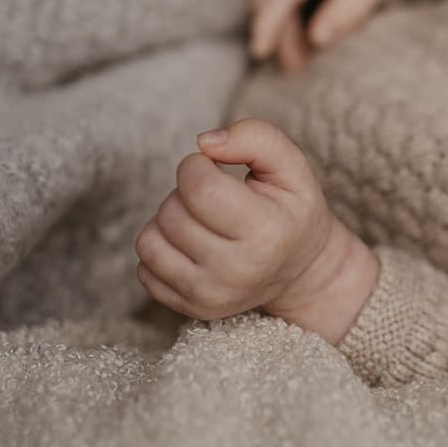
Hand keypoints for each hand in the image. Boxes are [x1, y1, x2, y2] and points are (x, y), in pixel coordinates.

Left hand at [135, 117, 340, 324]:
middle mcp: (239, 270)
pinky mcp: (193, 308)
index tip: (214, 168)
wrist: (303, 271)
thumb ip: (256, 137)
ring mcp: (214, 295)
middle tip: (215, 199)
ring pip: (149, 242)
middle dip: (184, 194)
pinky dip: (163, 250)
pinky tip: (192, 247)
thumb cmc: (292, 210)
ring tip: (201, 222)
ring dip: (169, 221)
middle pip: (172, 214)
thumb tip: (204, 143)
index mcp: (267, 232)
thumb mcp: (291, 166)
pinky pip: (144, 269)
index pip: (199, 189)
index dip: (196, 166)